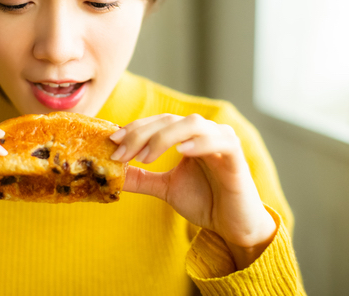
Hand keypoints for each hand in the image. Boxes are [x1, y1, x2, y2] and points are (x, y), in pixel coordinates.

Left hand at [110, 114, 276, 268]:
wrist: (234, 227)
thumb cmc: (204, 202)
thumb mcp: (165, 188)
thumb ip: (141, 178)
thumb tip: (111, 172)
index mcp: (187, 136)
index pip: (157, 122)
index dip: (133, 128)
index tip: (111, 141)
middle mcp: (204, 133)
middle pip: (169, 120)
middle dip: (140, 134)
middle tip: (121, 153)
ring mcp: (222, 141)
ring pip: (192, 124)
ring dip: (164, 137)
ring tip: (146, 157)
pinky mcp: (237, 157)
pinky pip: (221, 141)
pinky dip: (200, 142)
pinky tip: (182, 151)